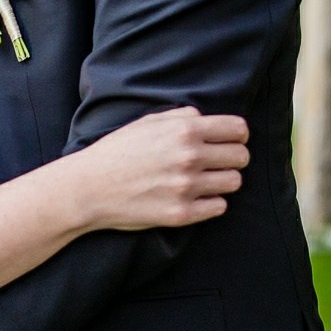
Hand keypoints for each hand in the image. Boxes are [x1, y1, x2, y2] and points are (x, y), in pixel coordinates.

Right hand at [70, 105, 249, 230]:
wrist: (89, 188)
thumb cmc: (116, 152)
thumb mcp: (146, 123)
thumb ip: (181, 117)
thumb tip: (206, 119)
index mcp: (184, 131)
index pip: (238, 130)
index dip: (238, 135)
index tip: (231, 141)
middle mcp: (189, 157)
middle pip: (241, 157)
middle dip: (233, 158)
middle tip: (218, 162)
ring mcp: (187, 188)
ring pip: (234, 182)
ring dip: (223, 181)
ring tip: (206, 180)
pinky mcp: (181, 214)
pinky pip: (219, 207)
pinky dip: (211, 202)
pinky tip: (195, 197)